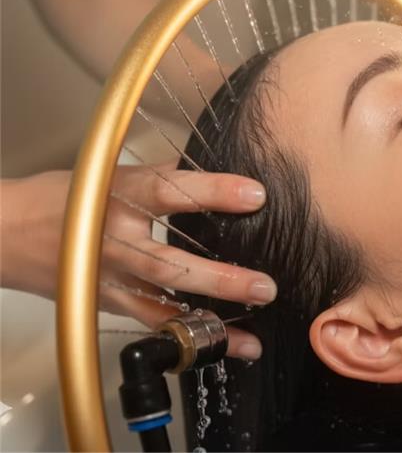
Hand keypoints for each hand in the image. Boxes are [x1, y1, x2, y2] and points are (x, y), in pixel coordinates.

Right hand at [0, 164, 274, 359]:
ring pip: (161, 305)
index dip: (213, 192)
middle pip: (169, 263)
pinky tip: (218, 346)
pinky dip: (185, 337)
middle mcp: (113, 240)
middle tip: (264, 286)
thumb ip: (156, 174)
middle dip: (219, 278)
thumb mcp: (105, 174)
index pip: (169, 191)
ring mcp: (108, 278)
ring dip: (208, 322)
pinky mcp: (106, 303)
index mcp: (116, 196)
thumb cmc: (56, 198)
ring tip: (251, 337)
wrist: (2, 233)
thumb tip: (201, 165)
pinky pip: (151, 324)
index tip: (255, 196)